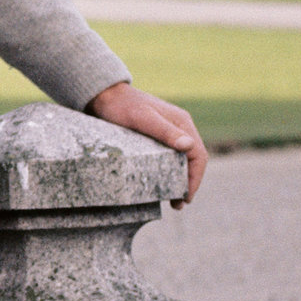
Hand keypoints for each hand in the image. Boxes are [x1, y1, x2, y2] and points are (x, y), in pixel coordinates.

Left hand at [87, 81, 206, 205]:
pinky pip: (167, 157)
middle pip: (192, 160)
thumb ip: (164, 131)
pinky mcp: (154, 137)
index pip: (198, 155)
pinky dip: (167, 172)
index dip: (195, 178)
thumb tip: (189, 146)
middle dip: (188, 183)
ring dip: (179, 180)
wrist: (102, 95)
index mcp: (182, 124)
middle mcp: (178, 128)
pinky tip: (159, 183)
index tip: (186, 197)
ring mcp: (167, 133)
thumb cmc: (120, 106)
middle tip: (178, 204)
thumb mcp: (142, 119)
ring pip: (180, 160)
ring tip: (171, 200)